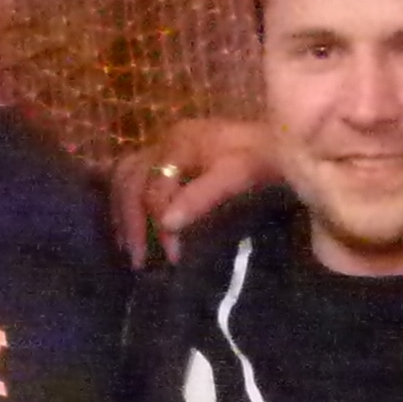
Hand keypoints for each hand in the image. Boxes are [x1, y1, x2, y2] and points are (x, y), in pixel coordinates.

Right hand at [106, 114, 276, 263]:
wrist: (281, 141)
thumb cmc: (262, 159)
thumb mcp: (237, 177)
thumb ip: (201, 197)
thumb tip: (166, 224)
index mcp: (179, 143)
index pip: (154, 189)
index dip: (160, 225)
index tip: (174, 257)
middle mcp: (164, 141)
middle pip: (129, 180)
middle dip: (131, 222)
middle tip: (139, 260)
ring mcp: (163, 145)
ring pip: (124, 176)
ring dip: (122, 212)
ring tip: (128, 246)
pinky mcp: (168, 154)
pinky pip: (132, 174)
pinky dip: (125, 200)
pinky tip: (129, 224)